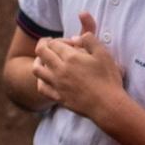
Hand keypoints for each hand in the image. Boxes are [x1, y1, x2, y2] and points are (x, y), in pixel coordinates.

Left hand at [31, 10, 124, 126]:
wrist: (108, 106)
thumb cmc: (108, 79)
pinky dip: (40, 80)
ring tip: (44, 59)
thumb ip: (89, 40)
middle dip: (44, 44)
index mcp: (70, 57)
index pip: (54, 43)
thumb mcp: (103, 54)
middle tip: (49, 43)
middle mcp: (60, 70)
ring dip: (38, 60)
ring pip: (37, 69)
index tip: (69, 43)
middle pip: (42, 52)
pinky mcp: (58, 97)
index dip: (60, 40)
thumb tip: (74, 38)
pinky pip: (41, 87)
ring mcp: (57, 84)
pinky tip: (46, 78)